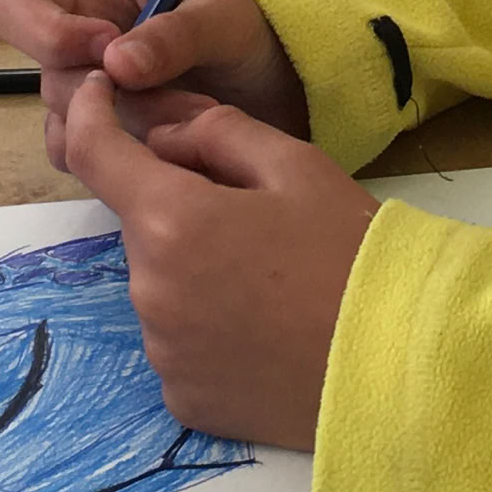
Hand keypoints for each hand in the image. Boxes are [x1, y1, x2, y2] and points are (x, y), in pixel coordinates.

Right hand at [0, 0, 309, 172]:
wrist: (275, 86)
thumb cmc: (244, 35)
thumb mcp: (222, 21)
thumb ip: (174, 35)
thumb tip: (115, 63)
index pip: (17, 7)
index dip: (47, 33)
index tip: (106, 50)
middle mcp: (76, 50)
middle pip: (50, 82)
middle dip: (117, 101)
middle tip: (186, 103)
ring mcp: (88, 102)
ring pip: (70, 131)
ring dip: (133, 137)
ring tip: (194, 127)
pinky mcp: (106, 145)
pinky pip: (90, 166)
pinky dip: (133, 165)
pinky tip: (179, 152)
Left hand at [61, 78, 376, 447]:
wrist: (402, 364)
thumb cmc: (353, 255)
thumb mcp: (296, 165)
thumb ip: (215, 132)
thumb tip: (162, 139)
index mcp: (172, 220)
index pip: (95, 152)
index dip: (89, 112)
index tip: (97, 93)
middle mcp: (149, 290)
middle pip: (142, 227)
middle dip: (179, 210)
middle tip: (255, 219)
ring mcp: (163, 352)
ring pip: (161, 287)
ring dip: (194, 272)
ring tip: (272, 284)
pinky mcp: (183, 398)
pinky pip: (179, 344)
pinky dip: (207, 329)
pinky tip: (265, 331)